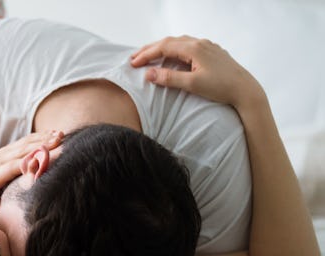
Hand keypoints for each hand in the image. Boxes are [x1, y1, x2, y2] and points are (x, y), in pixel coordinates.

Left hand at [0, 130, 62, 212]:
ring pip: (27, 142)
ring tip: (61, 136)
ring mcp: (7, 150)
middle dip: (42, 146)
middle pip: (24, 150)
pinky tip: (55, 133)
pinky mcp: (12, 147)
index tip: (44, 159)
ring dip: (44, 138)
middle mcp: (2, 158)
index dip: (29, 162)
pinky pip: (27, 140)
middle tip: (60, 143)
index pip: (15, 165)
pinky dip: (41, 136)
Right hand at [130, 35, 263, 109]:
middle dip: (151, 49)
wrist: (245, 90)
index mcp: (194, 48)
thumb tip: (148, 74)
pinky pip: (188, 46)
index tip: (132, 63)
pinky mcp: (212, 53)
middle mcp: (200, 43)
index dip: (146, 54)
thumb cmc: (221, 88)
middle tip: (135, 58)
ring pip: (179, 42)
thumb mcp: (192, 84)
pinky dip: (174, 50)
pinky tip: (172, 57)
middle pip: (169, 41)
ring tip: (149, 56)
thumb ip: (169, 78)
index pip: (164, 47)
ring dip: (162, 48)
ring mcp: (207, 47)